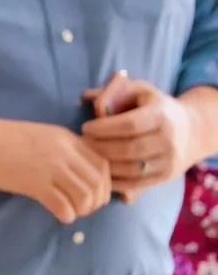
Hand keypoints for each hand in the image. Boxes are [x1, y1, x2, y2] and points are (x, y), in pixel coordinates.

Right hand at [0, 121, 110, 222]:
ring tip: (74, 212)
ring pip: (85, 196)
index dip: (105, 184)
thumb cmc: (5, 138)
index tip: (96, 193)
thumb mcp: (42, 135)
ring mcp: (50, 168)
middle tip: (86, 208)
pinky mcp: (35, 184)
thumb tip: (79, 172)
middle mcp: (64, 153)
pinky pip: (63, 206)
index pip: (102, 165)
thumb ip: (63, 149)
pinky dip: (67, 215)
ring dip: (83, 209)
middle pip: (98, 183)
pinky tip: (61, 215)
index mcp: (68, 139)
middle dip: (97, 201)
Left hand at [84, 72, 199, 196]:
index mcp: (161, 116)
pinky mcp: (166, 176)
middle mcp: (168, 140)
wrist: (191, 131)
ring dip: (105, 166)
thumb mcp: (140, 91)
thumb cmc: (155, 107)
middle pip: (129, 149)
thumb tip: (86, 96)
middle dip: (101, 147)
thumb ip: (114, 90)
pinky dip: (116, 181)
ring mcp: (169, 161)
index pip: (129, 125)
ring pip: (132, 169)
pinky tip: (100, 172)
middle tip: (83, 143)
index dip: (104, 128)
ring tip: (88, 157)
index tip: (85, 127)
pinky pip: (137, 184)